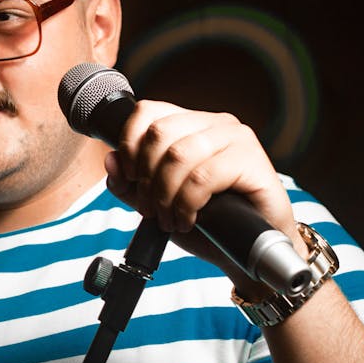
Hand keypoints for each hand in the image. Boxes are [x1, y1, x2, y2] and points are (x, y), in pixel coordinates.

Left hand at [103, 100, 300, 287]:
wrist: (247, 251)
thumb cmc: (207, 223)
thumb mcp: (157, 203)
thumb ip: (129, 184)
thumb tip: (111, 160)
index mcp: (190, 124)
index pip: (147, 111)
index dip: (129, 144)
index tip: (130, 178)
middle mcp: (214, 123)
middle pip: (158, 133)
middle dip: (146, 178)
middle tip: (151, 209)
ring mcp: (236, 137)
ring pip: (178, 155)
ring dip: (165, 195)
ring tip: (170, 219)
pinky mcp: (252, 159)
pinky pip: (203, 176)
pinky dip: (187, 203)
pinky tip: (189, 219)